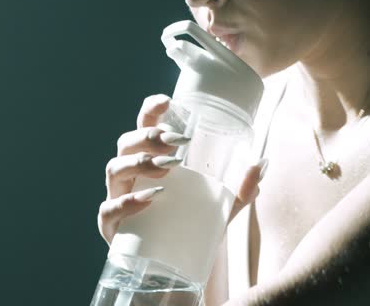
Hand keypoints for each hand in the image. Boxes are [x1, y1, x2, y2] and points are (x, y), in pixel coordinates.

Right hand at [97, 94, 267, 243]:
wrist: (176, 267)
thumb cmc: (192, 225)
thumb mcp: (223, 206)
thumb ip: (242, 187)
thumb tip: (260, 164)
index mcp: (150, 158)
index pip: (143, 125)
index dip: (150, 109)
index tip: (167, 101)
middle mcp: (129, 174)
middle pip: (126, 142)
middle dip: (149, 137)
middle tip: (177, 142)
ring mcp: (117, 198)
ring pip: (114, 168)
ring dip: (139, 162)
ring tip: (167, 167)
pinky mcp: (112, 226)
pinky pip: (108, 209)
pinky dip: (127, 202)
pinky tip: (150, 198)